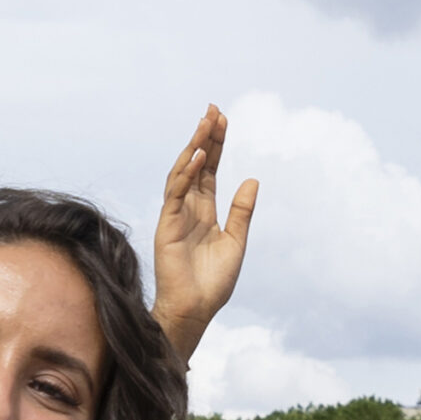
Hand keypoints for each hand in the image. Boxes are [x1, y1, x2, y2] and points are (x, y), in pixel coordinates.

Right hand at [151, 105, 257, 363]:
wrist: (195, 308)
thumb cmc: (213, 282)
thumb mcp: (236, 242)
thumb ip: (241, 211)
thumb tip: (253, 179)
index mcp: (205, 211)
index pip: (210, 171)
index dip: (216, 146)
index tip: (223, 120)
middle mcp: (188, 208)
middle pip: (197, 165)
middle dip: (205, 137)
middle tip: (214, 110)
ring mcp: (176, 215)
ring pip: (183, 173)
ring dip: (194, 147)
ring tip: (206, 123)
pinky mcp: (167, 225)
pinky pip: (176, 193)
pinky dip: (186, 174)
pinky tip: (199, 157)